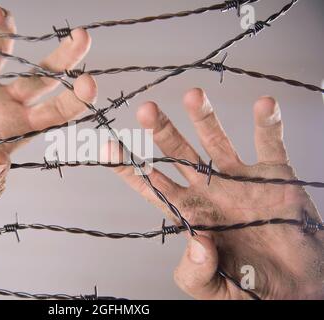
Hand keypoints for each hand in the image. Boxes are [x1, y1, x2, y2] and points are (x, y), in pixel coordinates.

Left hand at [105, 88, 322, 298]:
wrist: (298, 288)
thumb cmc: (250, 289)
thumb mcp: (214, 289)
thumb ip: (196, 271)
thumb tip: (196, 242)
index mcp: (189, 213)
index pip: (151, 185)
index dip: (129, 167)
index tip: (109, 148)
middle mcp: (208, 190)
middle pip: (178, 154)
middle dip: (162, 132)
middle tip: (147, 111)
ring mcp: (239, 180)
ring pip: (216, 141)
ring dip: (205, 118)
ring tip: (194, 95)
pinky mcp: (273, 176)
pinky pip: (269, 143)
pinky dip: (268, 124)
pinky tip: (264, 105)